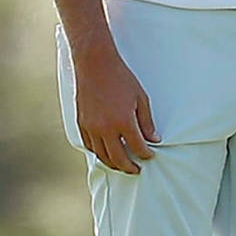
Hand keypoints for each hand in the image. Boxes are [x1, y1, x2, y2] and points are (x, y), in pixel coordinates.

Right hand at [71, 44, 158, 173]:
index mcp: (123, 121)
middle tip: (137, 170)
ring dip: (113, 163)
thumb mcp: (141, 98)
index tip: (150, 156)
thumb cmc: (121, 79)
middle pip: (118, 158)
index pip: (137, 147)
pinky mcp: (81, 124)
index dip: (145, 155)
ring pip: (102, 155)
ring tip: (122, 165)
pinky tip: (106, 153)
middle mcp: (105, 128)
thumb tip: (153, 140)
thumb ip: (146, 122)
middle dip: (129, 167)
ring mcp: (91, 127)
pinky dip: (99, 153)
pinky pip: (90, 146)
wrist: (95, 65)